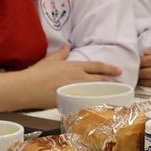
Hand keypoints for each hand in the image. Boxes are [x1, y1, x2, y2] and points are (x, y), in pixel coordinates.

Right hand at [0, 47, 125, 111]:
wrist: (27, 87)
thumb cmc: (37, 73)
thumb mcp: (51, 60)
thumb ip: (62, 53)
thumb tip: (69, 46)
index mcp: (74, 67)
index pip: (96, 66)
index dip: (109, 68)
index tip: (119, 70)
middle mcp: (77, 77)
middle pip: (100, 79)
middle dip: (113, 82)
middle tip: (123, 85)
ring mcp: (75, 90)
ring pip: (97, 90)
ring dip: (108, 91)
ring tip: (117, 94)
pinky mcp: (70, 100)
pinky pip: (87, 101)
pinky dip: (96, 102)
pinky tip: (103, 104)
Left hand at [138, 42, 150, 87]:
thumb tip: (145, 53)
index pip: (145, 61)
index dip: (138, 62)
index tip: (134, 62)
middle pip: (145, 72)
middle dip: (137, 72)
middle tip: (132, 72)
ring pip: (150, 82)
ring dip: (141, 81)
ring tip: (136, 79)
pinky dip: (150, 85)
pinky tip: (146, 84)